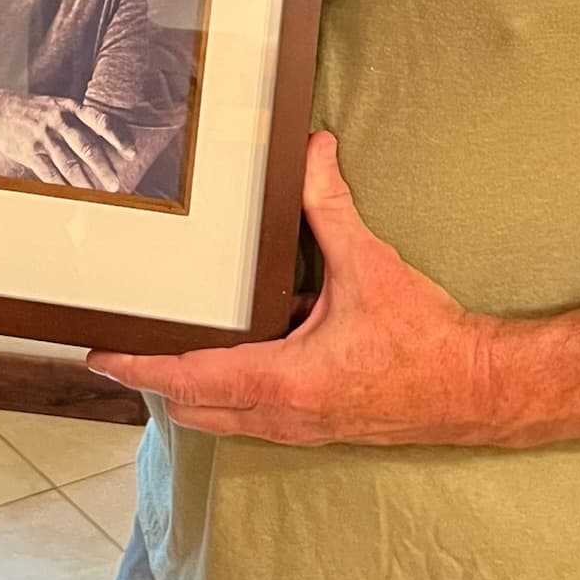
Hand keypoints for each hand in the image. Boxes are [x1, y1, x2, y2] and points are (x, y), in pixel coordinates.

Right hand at [0, 93, 136, 192]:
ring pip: (68, 164)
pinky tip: (71, 196)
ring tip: (97, 195)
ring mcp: (42, 136)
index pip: (99, 121)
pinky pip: (49, 173)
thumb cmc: (33, 110)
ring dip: (84, 182)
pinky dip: (61, 187)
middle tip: (116, 184)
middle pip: (85, 146)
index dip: (117, 137)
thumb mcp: (57, 105)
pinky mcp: (29, 151)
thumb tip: (105, 140)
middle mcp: (58, 120)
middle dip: (103, 167)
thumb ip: (78, 120)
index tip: (132, 153)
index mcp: (68, 107)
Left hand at [87, 133, 493, 443]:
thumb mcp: (368, 264)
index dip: (138, 366)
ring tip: (166, 349)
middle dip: (154, 380)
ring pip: (224, 417)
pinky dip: (231, 392)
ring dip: (192, 389)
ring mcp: (301, 429)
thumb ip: (329, 205)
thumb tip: (311, 150)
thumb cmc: (427, 340)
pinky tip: (244, 352)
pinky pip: (255, 416)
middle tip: (122, 348)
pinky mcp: (320, 428)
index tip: (99, 356)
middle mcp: (284, 415)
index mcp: (284, 380)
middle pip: (193, 407)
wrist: (479, 390)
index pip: (188, 377)